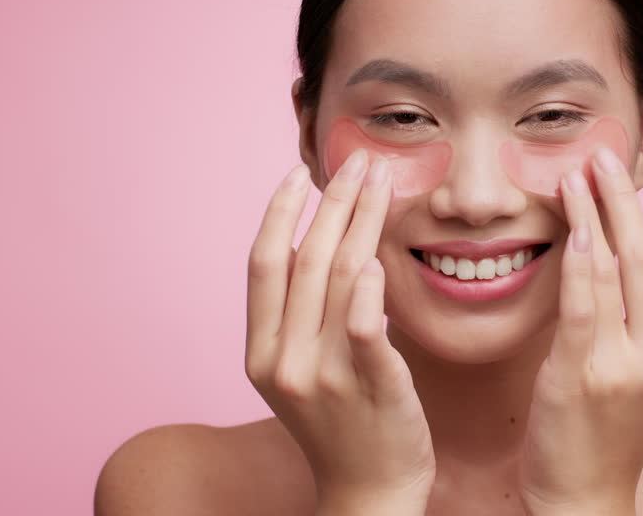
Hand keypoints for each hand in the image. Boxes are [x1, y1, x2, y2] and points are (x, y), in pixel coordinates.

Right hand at [246, 150, 435, 512]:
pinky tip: (380, 256)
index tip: (299, 172)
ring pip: (340, 279)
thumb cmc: (340, 423)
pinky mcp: (372, 389)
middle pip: (306, 260)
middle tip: (360, 161)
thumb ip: (301, 316)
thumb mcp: (300, 370)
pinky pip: (367, 329)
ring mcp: (326, 377)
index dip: (279, 212)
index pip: (264, 264)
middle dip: (334, 201)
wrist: (368, 493)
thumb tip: (318, 241)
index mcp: (260, 352)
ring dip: (362, 222)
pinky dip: (371, 289)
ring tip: (383, 183)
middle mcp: (283, 361)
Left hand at [517, 148, 642, 514]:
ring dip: (594, 214)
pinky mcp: (579, 374)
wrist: (583, 495)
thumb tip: (634, 254)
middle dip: (627, 200)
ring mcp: (623, 368)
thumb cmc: (610, 431)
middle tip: (603, 157)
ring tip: (574, 176)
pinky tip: (571, 224)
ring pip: (615, 271)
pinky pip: (582, 302)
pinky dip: (579, 258)